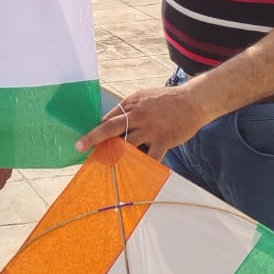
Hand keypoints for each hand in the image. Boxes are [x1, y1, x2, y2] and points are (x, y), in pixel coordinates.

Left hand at [76, 82, 211, 162]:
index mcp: (132, 104)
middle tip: (80, 146)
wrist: (194, 101)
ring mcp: (150, 129)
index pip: (109, 118)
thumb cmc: (167, 100)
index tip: (85, 140)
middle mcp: (138, 115)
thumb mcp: (144, 97)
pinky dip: (142, 168)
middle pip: (110, 127)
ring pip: (127, 145)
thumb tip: (109, 119)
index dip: (97, 130)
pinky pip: (149, 158)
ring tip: (109, 168)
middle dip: (93, 137)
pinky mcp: (163, 140)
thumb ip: (129, 109)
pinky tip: (137, 177)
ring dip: (117, 157)